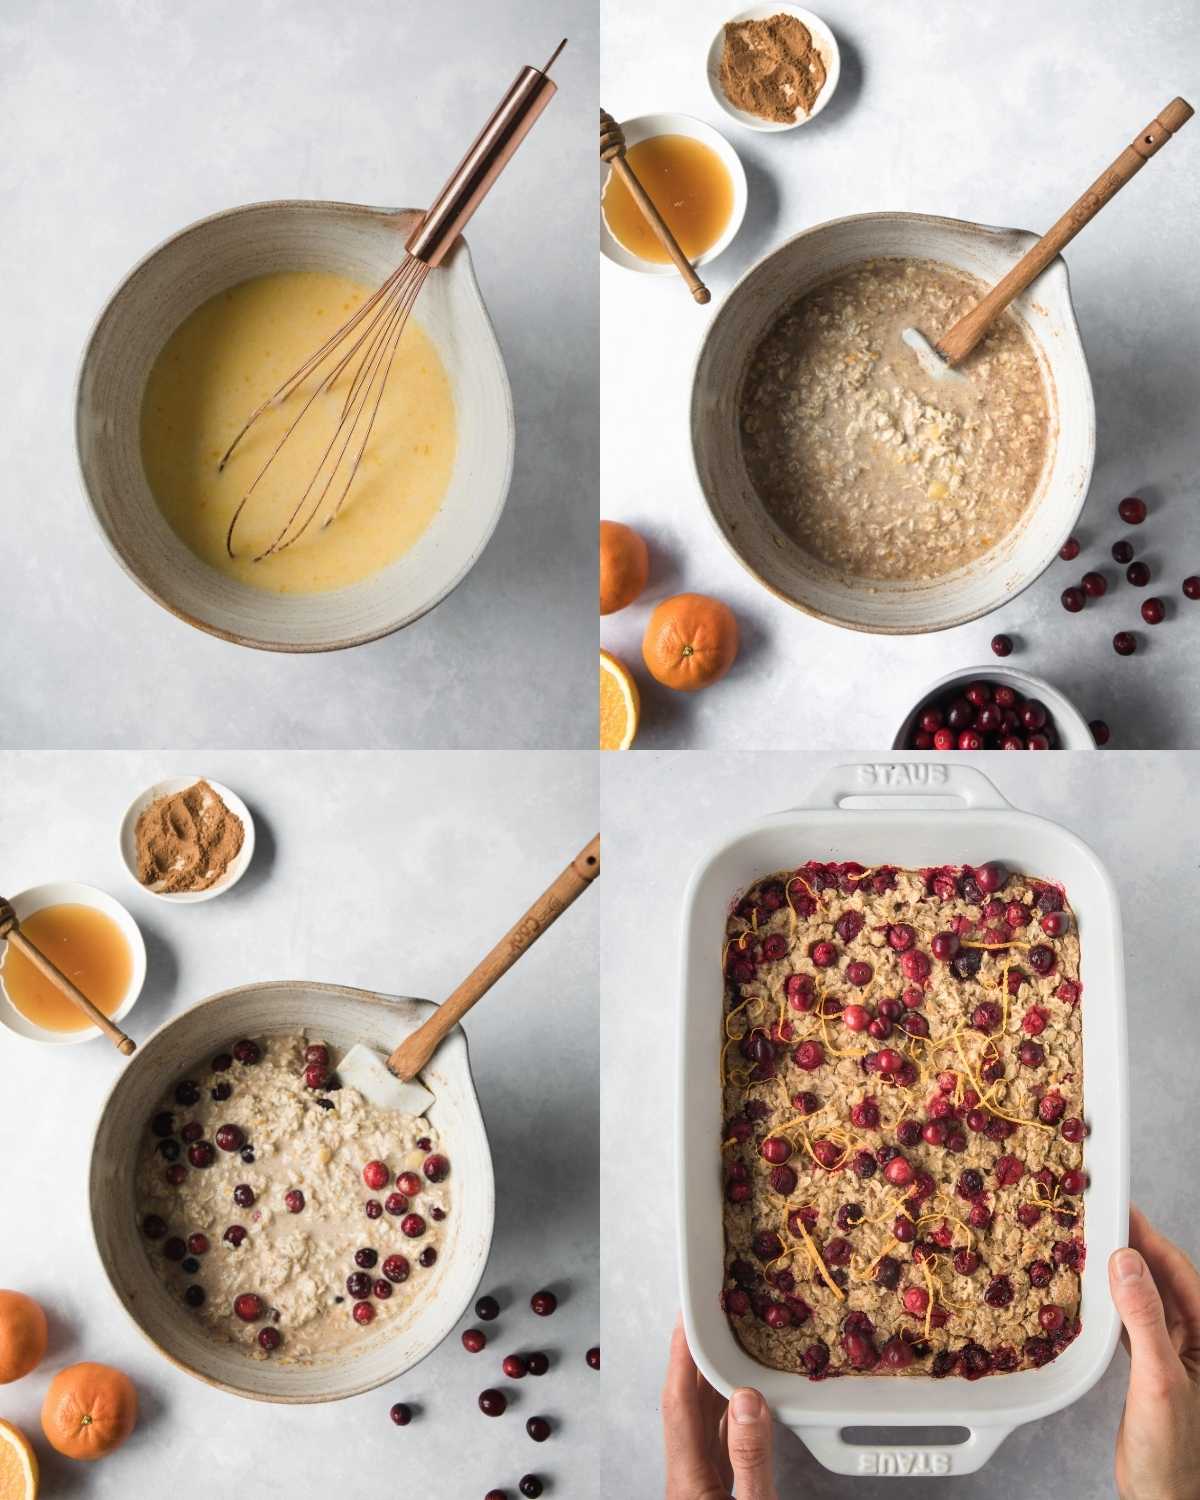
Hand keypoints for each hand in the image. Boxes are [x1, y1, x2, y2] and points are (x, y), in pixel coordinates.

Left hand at [662, 1317, 777, 1499]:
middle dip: (697, 1357)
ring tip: (730, 1346)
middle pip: (686, 1404)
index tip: (688, 1318)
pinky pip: (717, 1438)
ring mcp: (698, 1481)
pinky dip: (728, 1411)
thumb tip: (748, 1400)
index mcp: (687, 1477)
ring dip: (713, 1382)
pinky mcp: (713, 1488)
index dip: (682, 1355)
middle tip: (713, 1319)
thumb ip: (751, 1459)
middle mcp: (686, 1474)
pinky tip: (743, 1399)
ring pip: (701, 1420)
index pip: (678, 1402)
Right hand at [1109, 1206, 1199, 1499]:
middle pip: (1161, 1277)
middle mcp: (1196, 1338)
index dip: (1148, 1235)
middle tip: (1095, 1216)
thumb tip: (1126, 1261)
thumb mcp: (1159, 1380)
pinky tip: (1090, 1291)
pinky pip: (1131, 1320)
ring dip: (1118, 1272)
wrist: (1164, 1497)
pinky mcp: (1152, 1366)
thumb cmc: (1173, 1451)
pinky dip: (1110, 1301)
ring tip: (1088, 1243)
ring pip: (1144, 1296)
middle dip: (1131, 1245)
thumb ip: (1145, 1319)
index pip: (1178, 1270)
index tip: (1118, 1206)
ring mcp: (1174, 1352)